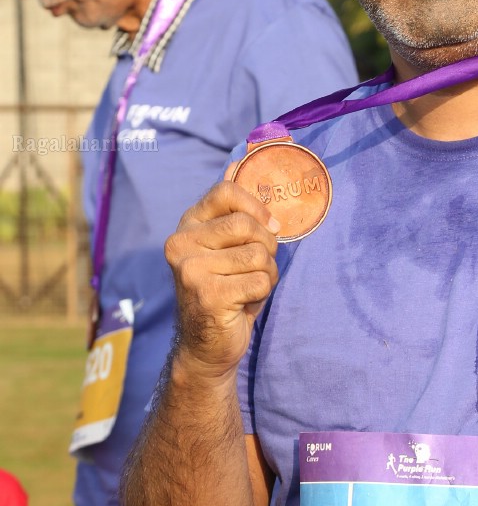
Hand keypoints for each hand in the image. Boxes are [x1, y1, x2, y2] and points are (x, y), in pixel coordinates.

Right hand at [165, 180, 280, 378]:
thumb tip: (241, 159)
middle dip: (266, 247)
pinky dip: (262, 293)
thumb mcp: (228, 246)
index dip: (257, 207)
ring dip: (266, 274)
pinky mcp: (207, 294)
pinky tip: (243, 304)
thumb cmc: (226, 290)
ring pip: (258, 255)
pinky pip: (259, 281)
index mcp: (187, 225)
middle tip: (257, 267)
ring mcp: (190, 269)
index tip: (269, 227)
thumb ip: (232, 208)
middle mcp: (181, 243)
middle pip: (247, 225)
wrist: (207, 345)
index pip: (226, 191)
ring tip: (247, 288)